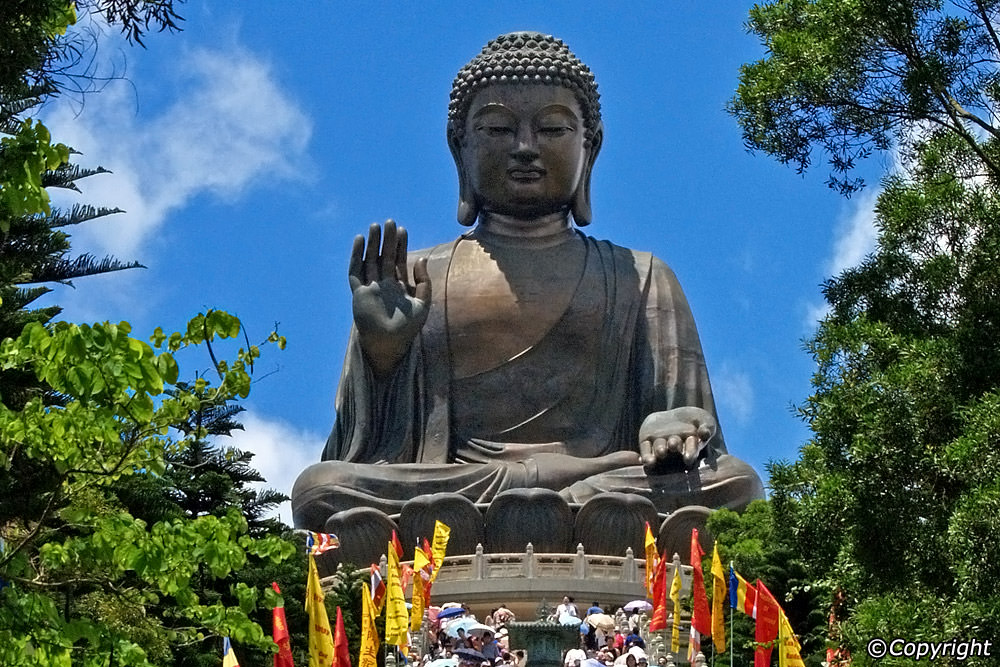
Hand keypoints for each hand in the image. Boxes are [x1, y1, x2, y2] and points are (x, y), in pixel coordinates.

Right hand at [349, 220, 430, 375]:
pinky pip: (355, 271)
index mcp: (398, 286)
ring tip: (375, 226)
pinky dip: (356, 256)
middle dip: (386, 240)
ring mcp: (370, 288)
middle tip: (389, 222)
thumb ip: (424, 283)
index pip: (397, 261)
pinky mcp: (358, 293)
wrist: (389, 344)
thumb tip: (420, 259)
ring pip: (369, 260)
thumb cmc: (407, 329)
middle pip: (383, 257)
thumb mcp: (422, 305)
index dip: (400, 245)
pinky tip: (359, 241)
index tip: (402, 230)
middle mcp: (383, 284)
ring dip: (372, 244)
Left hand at [638, 406, 716, 471]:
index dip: (689, 453)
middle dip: (674, 447)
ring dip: (660, 451)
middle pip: (674, 450)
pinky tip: (646, 460)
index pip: (690, 451)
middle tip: (673, 444)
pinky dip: (647, 457)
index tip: (688, 457)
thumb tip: (705, 433)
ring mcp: (660, 447)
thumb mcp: (703, 420)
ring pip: (660, 451)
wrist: (673, 416)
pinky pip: (646, 451)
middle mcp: (674, 451)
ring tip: (661, 451)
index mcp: (690, 447)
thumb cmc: (693, 420)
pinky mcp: (646, 443)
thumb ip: (706, 426)